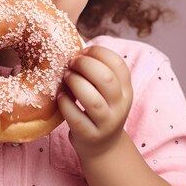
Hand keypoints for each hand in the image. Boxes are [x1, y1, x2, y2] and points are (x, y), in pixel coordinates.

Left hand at [57, 45, 132, 159]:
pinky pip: (76, 117)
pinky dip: (65, 103)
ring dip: (75, 83)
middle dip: (84, 65)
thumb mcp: (106, 90)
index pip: (118, 64)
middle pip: (106, 79)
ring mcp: (107, 122)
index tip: (83, 52)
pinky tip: (60, 96)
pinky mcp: (90, 136)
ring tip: (66, 77)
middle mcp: (120, 105)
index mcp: (125, 89)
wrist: (102, 147)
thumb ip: (96, 69)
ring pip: (93, 100)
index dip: (98, 52)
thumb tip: (73, 39)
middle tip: (71, 63)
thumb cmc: (99, 108)